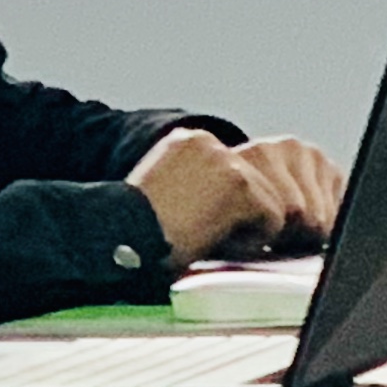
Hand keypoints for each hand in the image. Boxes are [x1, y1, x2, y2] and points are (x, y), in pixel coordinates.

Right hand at [131, 130, 345, 267]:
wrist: (113, 240)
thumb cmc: (129, 233)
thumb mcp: (162, 193)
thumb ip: (197, 186)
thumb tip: (230, 204)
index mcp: (187, 142)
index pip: (234, 172)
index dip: (226, 207)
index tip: (200, 226)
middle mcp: (209, 142)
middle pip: (257, 184)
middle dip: (242, 216)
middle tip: (208, 238)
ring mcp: (226, 161)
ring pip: (269, 202)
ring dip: (246, 229)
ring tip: (206, 242)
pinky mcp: (240, 184)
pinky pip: (272, 218)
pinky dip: (252, 239)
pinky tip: (215, 244)